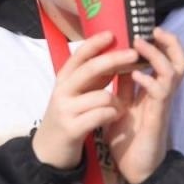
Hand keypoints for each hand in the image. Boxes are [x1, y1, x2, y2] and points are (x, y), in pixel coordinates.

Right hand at [31, 31, 136, 169]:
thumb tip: (115, 55)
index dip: (95, 43)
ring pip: (102, 95)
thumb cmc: (69, 116)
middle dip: (114, 59)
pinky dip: (112, 114)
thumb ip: (93, 77)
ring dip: (117, 101)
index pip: (79, 56)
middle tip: (134, 53)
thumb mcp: (76, 93)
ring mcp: (66, 110)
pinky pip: (101, 115)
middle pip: (90, 69)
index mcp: (64, 79)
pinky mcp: (72, 128)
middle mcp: (62, 91)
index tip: (112, 33)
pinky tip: (114, 117)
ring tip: (119, 108)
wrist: (49, 150)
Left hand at [105, 29, 183, 183]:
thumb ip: (122, 88)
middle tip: (154, 30)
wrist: (136, 172)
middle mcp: (163, 95)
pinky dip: (150, 80)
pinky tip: (136, 76)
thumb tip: (115, 64)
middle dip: (171, 42)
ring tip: (140, 45)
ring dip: (156, 55)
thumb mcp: (121, 107)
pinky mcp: (159, 117)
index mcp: (154, 91)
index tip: (144, 28)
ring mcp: (163, 105)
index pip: (166, 60)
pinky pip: (161, 93)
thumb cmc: (128, 141)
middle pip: (180, 61)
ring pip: (173, 71)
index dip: (160, 43)